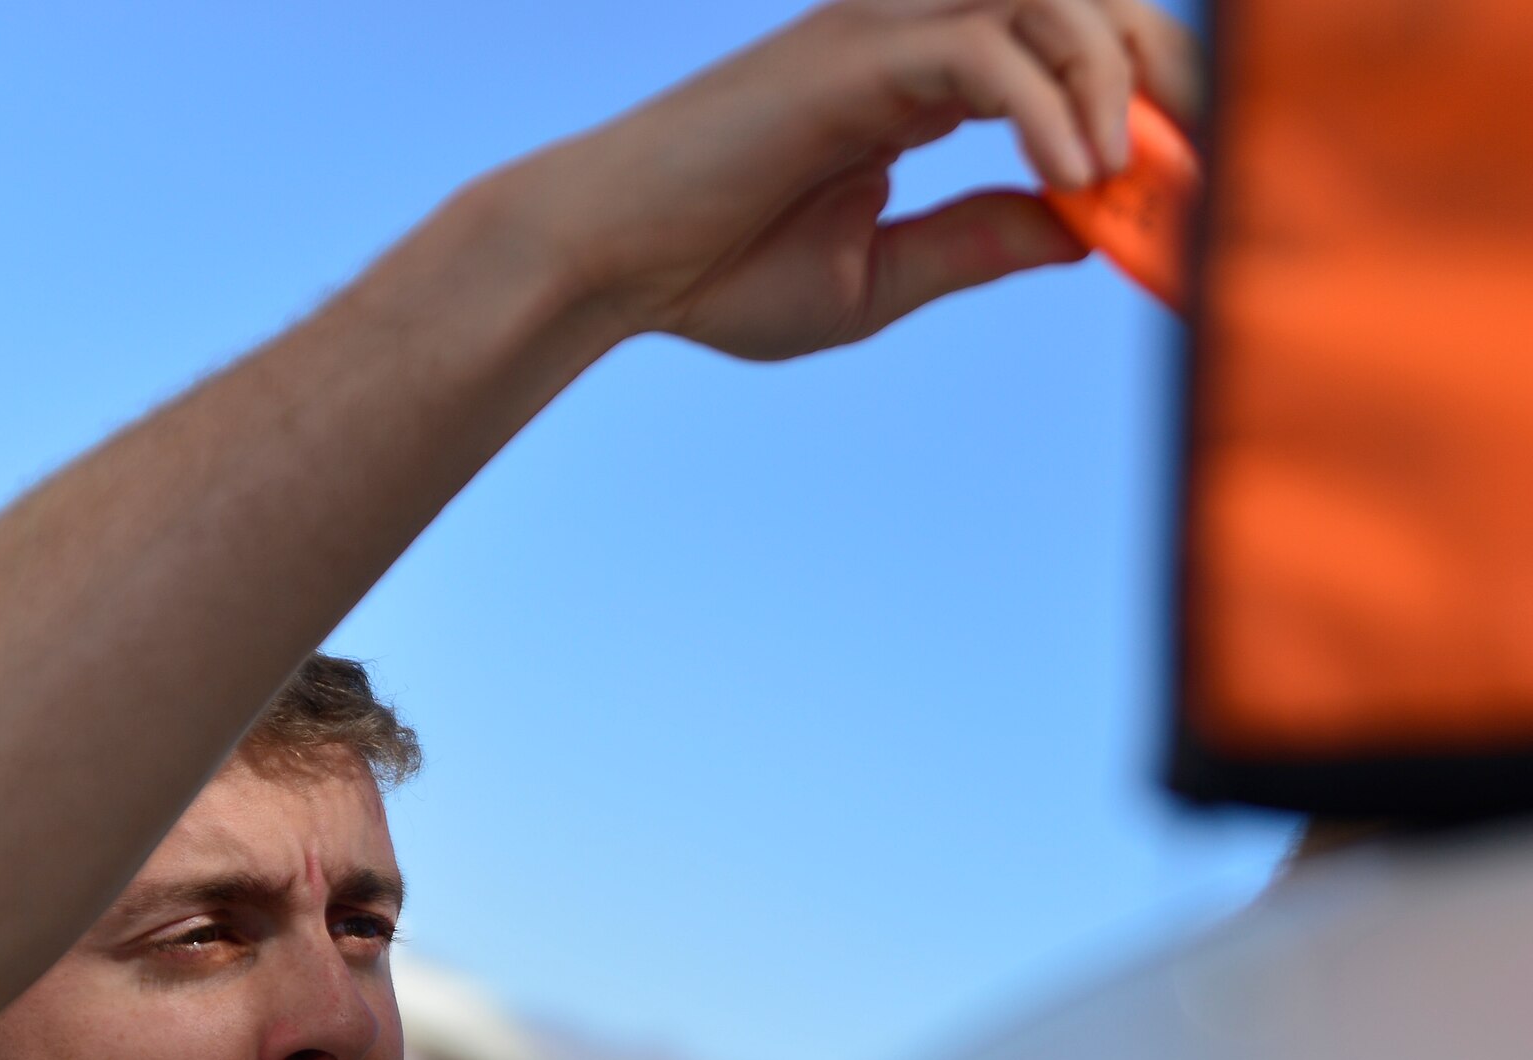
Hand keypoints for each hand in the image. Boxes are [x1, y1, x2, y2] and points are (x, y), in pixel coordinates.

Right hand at [515, 0, 1201, 358]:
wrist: (609, 265)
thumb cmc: (716, 274)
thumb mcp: (879, 277)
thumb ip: (979, 241)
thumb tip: (1086, 227)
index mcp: (917, 78)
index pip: (1062, 50)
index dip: (1142, 103)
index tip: (1186, 183)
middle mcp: (909, 30)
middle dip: (1164, 65)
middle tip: (1202, 157)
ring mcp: (882, 30)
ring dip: (1118, 73)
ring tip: (1132, 169)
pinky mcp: (855, 56)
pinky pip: (989, 50)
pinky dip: (1052, 109)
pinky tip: (1075, 175)